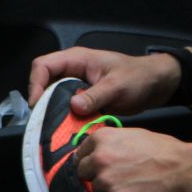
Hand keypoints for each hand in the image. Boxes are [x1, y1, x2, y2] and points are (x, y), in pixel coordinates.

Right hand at [26, 46, 180, 116]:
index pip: (43, 66)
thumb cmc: (139, 77)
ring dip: (53, 114)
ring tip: (54, 131)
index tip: (37, 105)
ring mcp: (78, 86)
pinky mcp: (84, 100)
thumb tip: (74, 106)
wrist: (156, 85)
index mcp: (77, 60)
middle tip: (43, 123)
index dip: (35, 84)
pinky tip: (68, 132)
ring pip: (54, 99)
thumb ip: (96, 95)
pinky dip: (65, 120)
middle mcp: (73, 72)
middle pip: (44, 84)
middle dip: (41, 103)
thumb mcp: (118, 85)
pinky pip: (67, 109)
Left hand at [75, 129, 191, 191]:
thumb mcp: (132, 135)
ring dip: (108, 190)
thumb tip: (97, 152)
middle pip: (83, 172)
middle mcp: (99, 157)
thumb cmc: (162, 149)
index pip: (81, 153)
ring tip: (129, 186)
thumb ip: (111, 143)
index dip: (91, 160)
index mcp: (102, 138)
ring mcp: (106, 179)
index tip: (101, 166)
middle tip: (116, 177)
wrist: (182, 167)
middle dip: (96, 175)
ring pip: (95, 189)